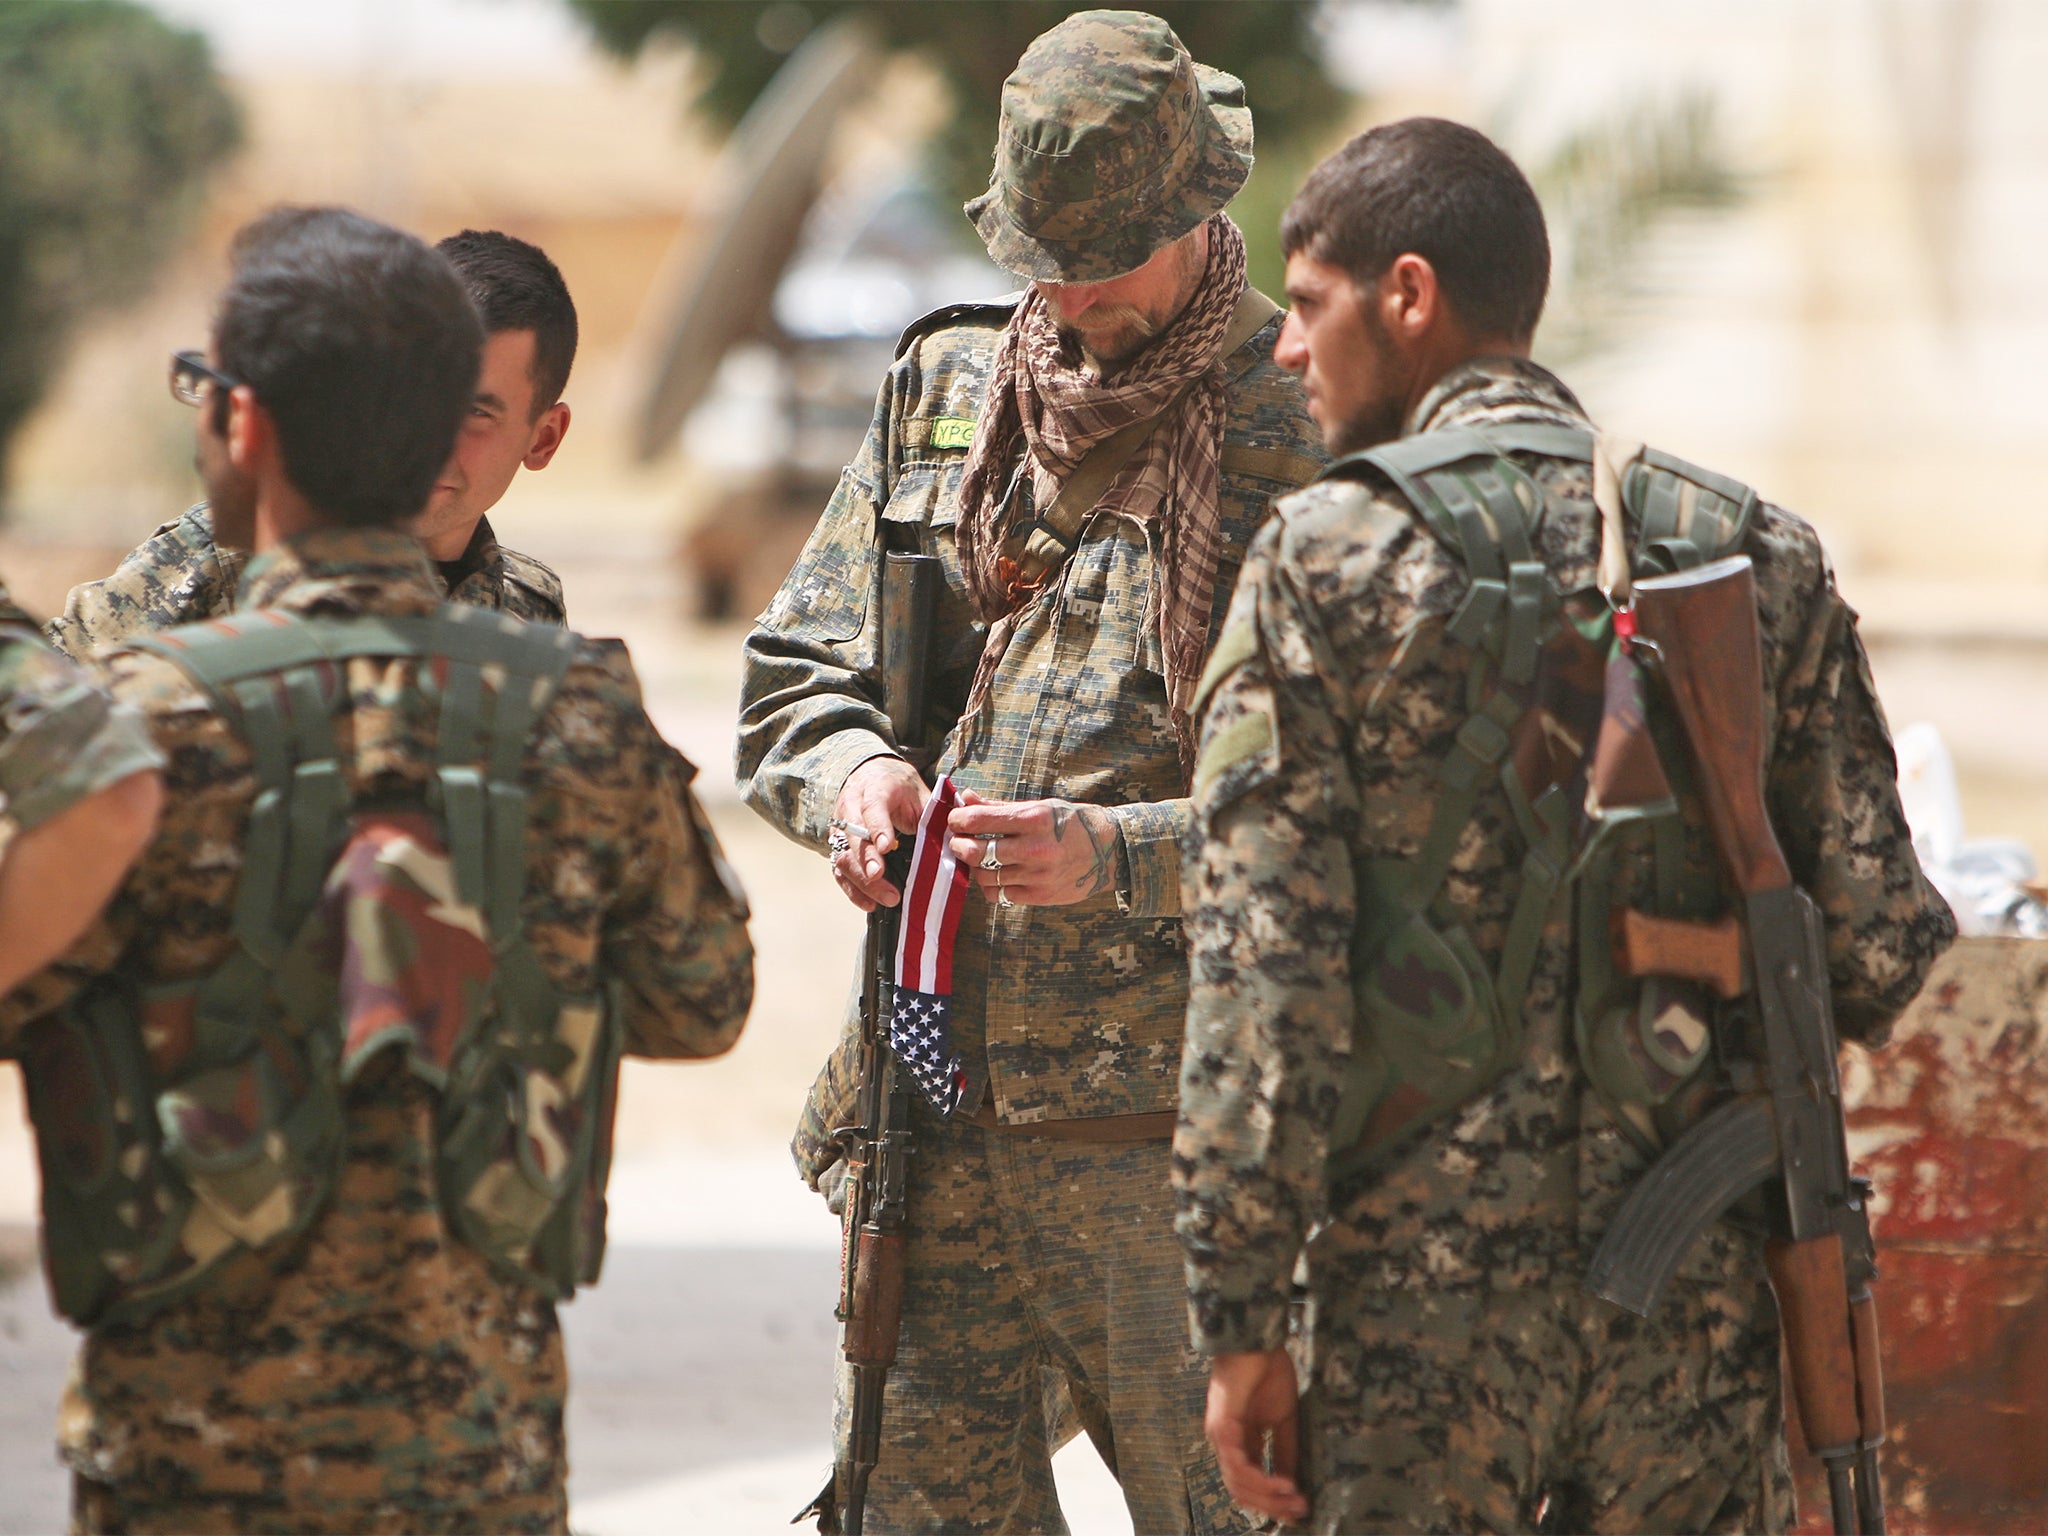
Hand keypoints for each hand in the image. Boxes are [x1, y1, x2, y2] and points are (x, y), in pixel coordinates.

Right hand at [831, 756, 927, 910]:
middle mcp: (852, 807)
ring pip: (844, 856)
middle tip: (880, 877)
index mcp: (875, 788)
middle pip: (853, 835)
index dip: (878, 828)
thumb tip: (958, 837)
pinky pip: (840, 870)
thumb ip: (935, 813)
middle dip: (866, 859)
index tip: (887, 847)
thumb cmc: (902, 788)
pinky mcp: (839, 846)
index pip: (872, 807)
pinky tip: (870, 903)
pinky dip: (853, 889)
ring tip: (888, 897)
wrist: (876, 775)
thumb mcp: (921, 792)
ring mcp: (842, 827)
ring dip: (863, 880)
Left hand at [946, 793, 1123, 907]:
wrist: (1111, 850)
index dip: (959, 820)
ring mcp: (1038, 875)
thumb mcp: (1040, 806)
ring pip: (985, 877)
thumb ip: (1000, 806)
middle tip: (959, 841)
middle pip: (978, 852)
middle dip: (960, 845)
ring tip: (978, 858)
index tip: (955, 820)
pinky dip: (990, 886)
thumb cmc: (1071, 823)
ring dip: (974, 867)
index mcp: (1034, 818)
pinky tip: (995, 876)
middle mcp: (1035, 848)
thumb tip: (965, 798)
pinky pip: (1000, 895)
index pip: (980, 820)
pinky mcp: (1040, 896)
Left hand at [1206, 1348, 1308, 1524]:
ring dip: (1267, 1496)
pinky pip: (1236, 1461)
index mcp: (1237, 1441)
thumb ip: (1284, 1449)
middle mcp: (1224, 1442)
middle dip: (1271, 1505)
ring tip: (1294, 1498)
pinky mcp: (1222, 1423)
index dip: (1272, 1500)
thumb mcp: (1282, 1418)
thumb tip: (1293, 1483)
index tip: (1300, 1509)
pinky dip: (1259, 1477)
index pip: (1248, 1483)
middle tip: (1299, 1511)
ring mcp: (1220, 1434)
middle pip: (1240, 1490)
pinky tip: (1281, 1481)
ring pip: (1237, 1482)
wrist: (1257, 1337)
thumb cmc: (1267, 1370)